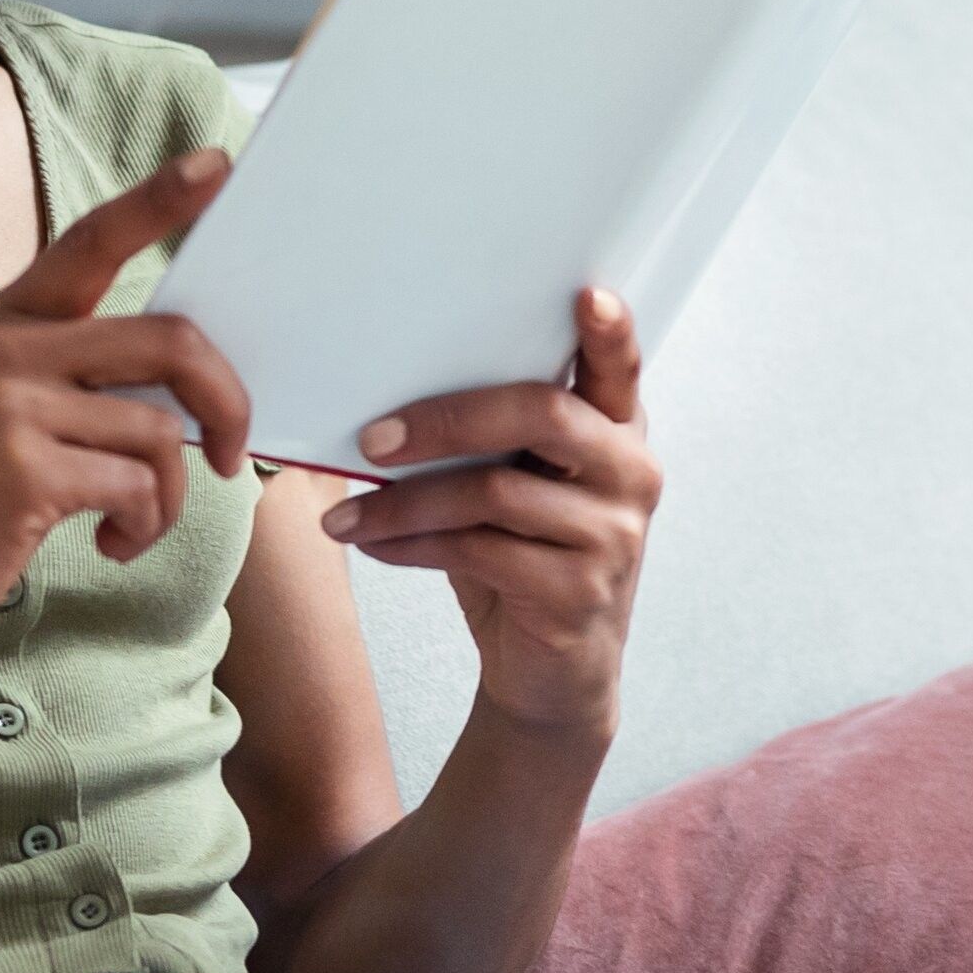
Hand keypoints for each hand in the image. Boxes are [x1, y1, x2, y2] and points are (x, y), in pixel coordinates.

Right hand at [0, 151, 250, 674]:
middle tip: (231, 455)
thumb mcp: (0, 414)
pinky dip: (143, 526)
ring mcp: (10, 405)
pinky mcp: (24, 468)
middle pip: (170, 342)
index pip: (91, 240)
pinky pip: (139, 485)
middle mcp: (5, 347)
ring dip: (168, 495)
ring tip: (127, 524)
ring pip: (161, 431)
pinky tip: (106, 546)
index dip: (158, 201)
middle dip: (226, 403)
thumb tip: (187, 386)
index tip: (217, 164)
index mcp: (3, 322)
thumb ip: (75, 379)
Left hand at [322, 288, 659, 742]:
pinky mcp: (579, 593)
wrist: (554, 677)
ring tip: (342, 515)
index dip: (610, 332)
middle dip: (444, 419)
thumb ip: (490, 442)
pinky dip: (411, 545)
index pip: (621, 368)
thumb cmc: (524, 559)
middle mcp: (630, 474)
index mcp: (618, 432)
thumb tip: (375, 403)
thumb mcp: (516, 489)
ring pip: (493, 492)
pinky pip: (478, 551)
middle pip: (541, 413)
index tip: (588, 294)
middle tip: (370, 437)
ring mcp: (613, 536)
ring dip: (402, 503)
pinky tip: (374, 545)